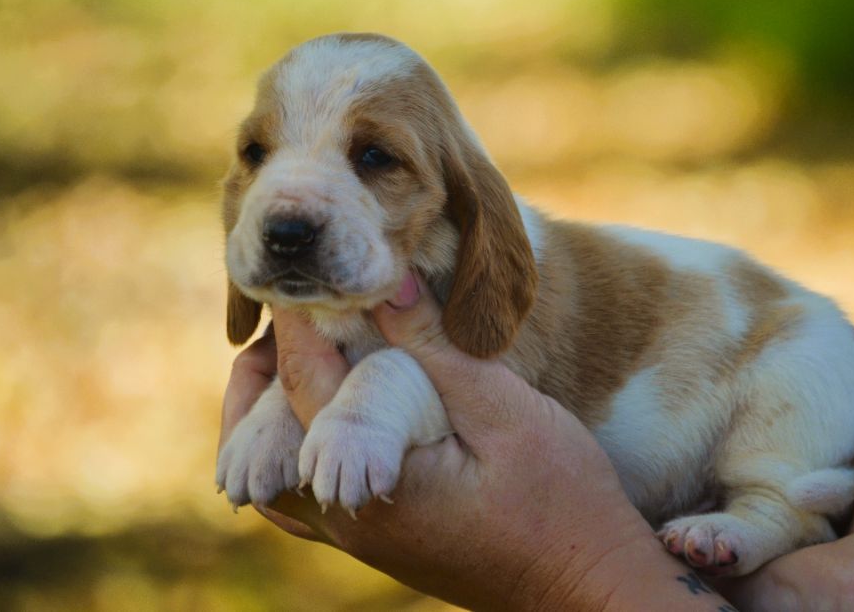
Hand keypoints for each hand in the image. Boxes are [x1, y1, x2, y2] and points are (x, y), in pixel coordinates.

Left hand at [219, 274, 734, 610]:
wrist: (589, 585)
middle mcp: (347, 519)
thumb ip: (439, 350)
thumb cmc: (563, 501)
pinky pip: (311, 491)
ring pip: (279, 468)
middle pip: (264, 433)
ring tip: (302, 350)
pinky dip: (304, 443)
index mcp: (371, 482)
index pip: (304, 383)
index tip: (300, 272)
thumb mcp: (506, 413)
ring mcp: (358, 537)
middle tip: (294, 305)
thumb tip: (386, 286)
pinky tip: (333, 411)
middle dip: (271, 363)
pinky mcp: (379, 540)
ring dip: (278, 407)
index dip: (296, 320)